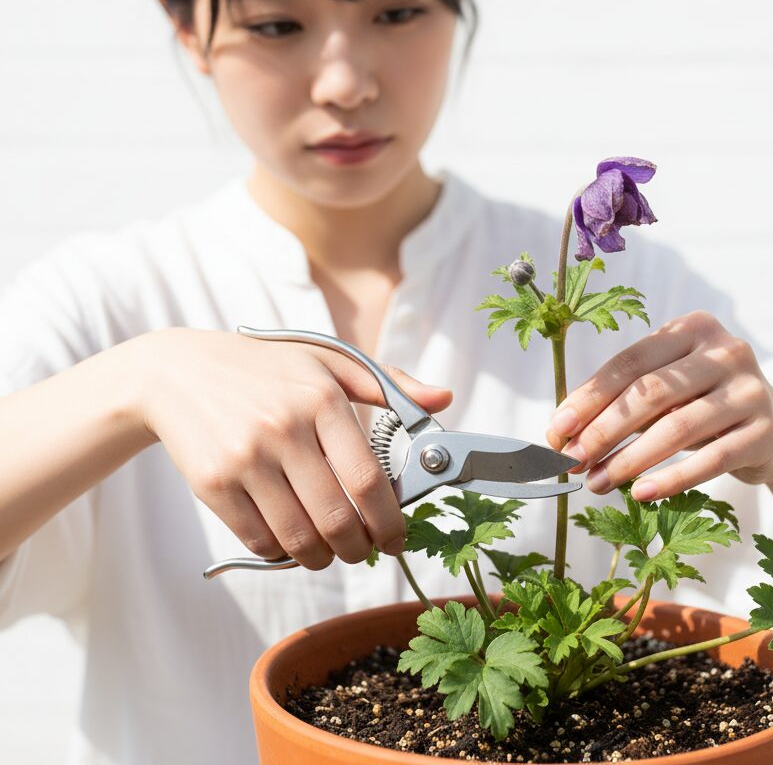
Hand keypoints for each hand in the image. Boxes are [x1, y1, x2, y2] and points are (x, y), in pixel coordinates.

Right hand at [132, 327, 452, 567]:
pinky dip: (282, 552)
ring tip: (331, 553)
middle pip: (336, 520)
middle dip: (360, 549)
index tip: (398, 538)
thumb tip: (444, 399)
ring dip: (324, 559)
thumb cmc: (268, 369)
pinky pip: (259, 539)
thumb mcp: (327, 361)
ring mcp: (246, 458)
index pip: (368, 479)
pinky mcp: (213, 483)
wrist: (180, 372)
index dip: (389, 521)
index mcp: (321, 398)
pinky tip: (292, 541)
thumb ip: (388, 385)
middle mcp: (285, 428)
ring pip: (298, 538)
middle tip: (367, 552)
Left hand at [545, 311, 772, 500]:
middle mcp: (725, 350)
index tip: (556, 430)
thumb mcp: (667, 390)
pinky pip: (712, 459)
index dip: (588, 398)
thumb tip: (563, 434)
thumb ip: (623, 402)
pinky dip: (672, 479)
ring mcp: (749, 389)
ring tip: (597, 482)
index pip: (629, 362)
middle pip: (651, 393)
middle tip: (572, 462)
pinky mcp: (766, 431)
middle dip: (603, 431)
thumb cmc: (702, 403)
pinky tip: (641, 493)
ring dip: (630, 460)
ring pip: (678, 427)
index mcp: (692, 328)